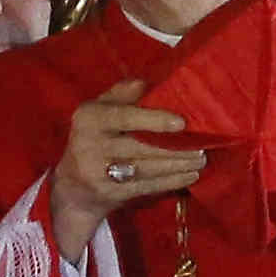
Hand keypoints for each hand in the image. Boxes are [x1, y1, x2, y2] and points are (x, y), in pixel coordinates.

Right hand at [46, 78, 204, 260]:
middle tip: (202, 147)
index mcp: (89, 119)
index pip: (122, 117)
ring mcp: (98, 173)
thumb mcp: (98, 112)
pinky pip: (147, 187)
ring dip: (178, 165)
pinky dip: (171, 182)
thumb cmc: (94, 139)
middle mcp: (89, 145)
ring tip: (200, 160)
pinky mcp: (110, 193)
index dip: (153, 120)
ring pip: (146, 169)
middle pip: (139, 147)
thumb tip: (143, 83)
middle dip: (174, 149)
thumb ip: (120, 95)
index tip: (181, 123)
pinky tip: (189, 176)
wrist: (73, 188)